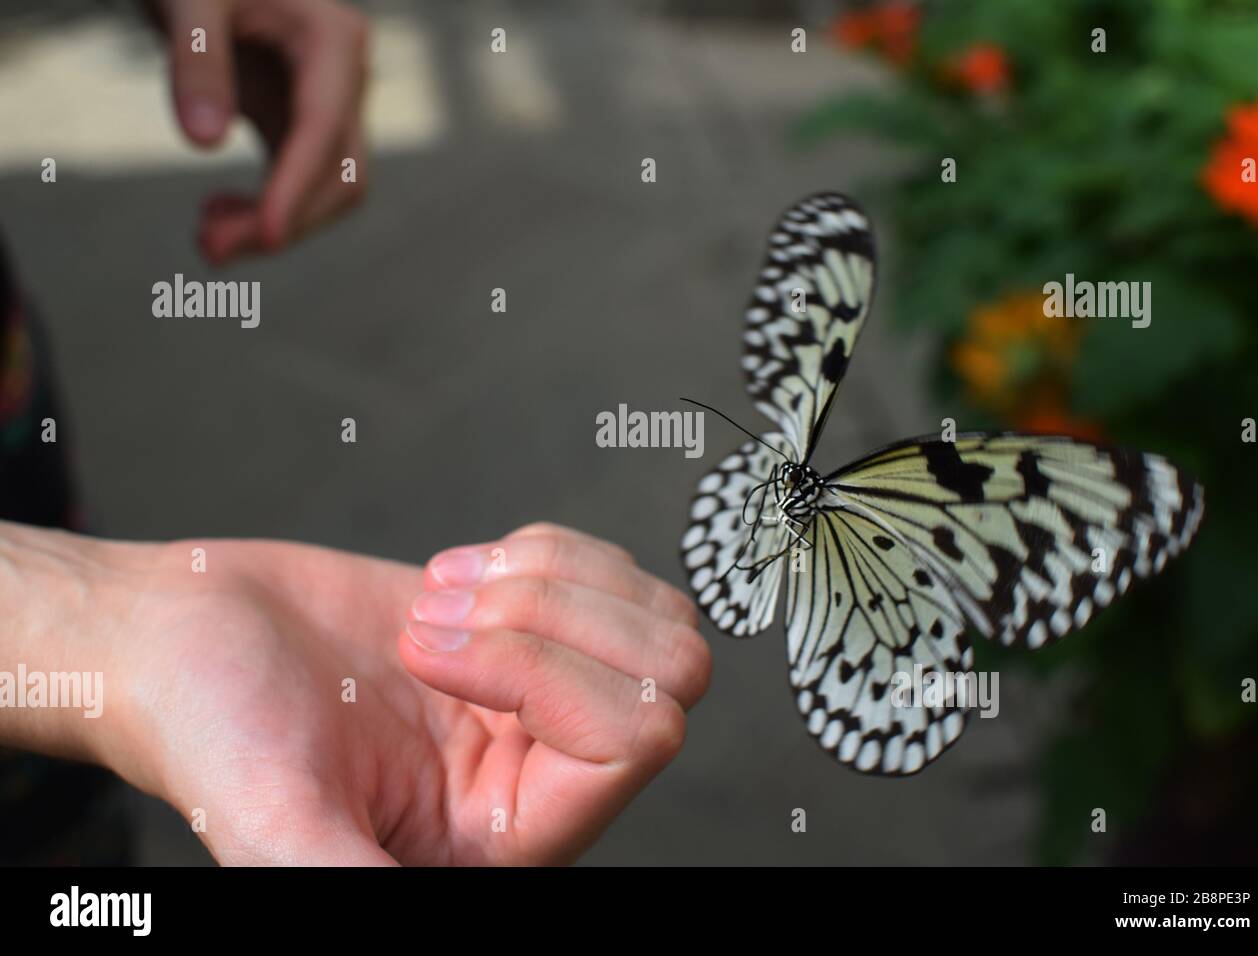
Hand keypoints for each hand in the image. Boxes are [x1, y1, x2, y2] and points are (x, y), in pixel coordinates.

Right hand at [92, 524, 707, 864]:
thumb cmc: (207, 736)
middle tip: (434, 617)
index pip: (636, 740)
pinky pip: (610, 570)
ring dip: (549, 578)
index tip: (422, 652)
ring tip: (441, 593)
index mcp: (503, 835)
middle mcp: (541, 770)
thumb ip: (360, 882)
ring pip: (656, 618)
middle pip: (671, 673)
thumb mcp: (278, 831)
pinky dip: (537, 549)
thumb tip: (440, 899)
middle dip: (553, 616)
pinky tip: (450, 575)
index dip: (545, 673)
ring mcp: (543, 694)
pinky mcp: (531, 628)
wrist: (175, 640)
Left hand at [150, 0, 369, 262]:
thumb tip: (204, 144)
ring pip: (329, 191)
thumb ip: (196, 62)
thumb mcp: (189, 0)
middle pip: (342, 174)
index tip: (268, 237)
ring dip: (276, 225)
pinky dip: (265, 211)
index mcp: (334, 40)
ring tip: (206, 238)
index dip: (298, 185)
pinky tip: (217, 213)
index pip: (324, 127)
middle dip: (285, 219)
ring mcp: (334, 108)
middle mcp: (348, 80)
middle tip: (208, 249)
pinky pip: (301, 186)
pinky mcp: (307, 128)